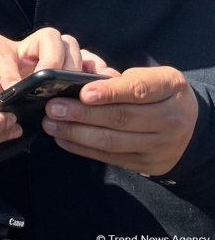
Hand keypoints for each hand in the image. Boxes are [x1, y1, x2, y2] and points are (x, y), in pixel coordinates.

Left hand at [0, 27, 112, 96]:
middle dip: (53, 59)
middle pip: (49, 37)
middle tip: (53, 85)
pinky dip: (96, 70)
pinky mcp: (61, 65)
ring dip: (77, 65)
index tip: (16, 90)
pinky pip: (85, 60)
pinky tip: (104, 85)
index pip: (3, 53)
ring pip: (69, 45)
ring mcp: (45, 54)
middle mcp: (23, 46)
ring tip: (81, 89)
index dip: (9, 72)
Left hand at [43, 65, 198, 176]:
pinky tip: (63, 138)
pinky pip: (111, 157)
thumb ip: (120, 78)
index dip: (109, 92)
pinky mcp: (149, 164)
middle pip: (121, 118)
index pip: (138, 90)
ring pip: (113, 141)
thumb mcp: (150, 75)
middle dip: (82, 114)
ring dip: (76, 133)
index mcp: (171, 87)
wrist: (188, 123)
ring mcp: (162, 145)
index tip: (82, 92)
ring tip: (51, 123)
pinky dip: (83, 148)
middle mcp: (171, 119)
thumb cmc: (158, 92)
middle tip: (53, 107)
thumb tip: (80, 81)